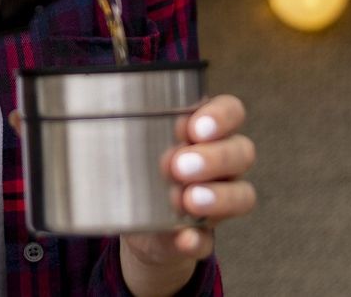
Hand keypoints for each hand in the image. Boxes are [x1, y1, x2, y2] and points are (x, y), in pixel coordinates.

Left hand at [118, 94, 255, 296]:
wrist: (134, 221)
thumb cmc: (137, 165)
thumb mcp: (131, 140)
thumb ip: (128, 130)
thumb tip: (108, 121)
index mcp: (207, 131)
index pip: (231, 111)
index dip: (221, 116)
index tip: (194, 127)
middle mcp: (223, 162)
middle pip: (242, 151)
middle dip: (214, 157)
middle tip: (180, 165)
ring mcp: (219, 200)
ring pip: (242, 194)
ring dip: (217, 197)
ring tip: (187, 200)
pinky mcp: (203, 236)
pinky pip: (209, 240)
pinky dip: (195, 240)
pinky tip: (184, 238)